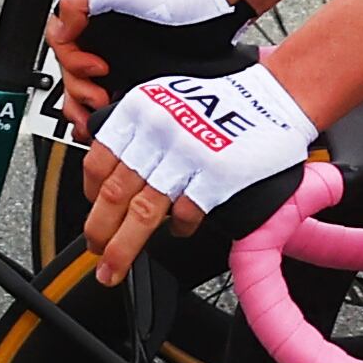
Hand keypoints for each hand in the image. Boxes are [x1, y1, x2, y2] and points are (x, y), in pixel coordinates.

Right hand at [48, 0, 234, 130]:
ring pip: (79, 86)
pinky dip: (95, 111)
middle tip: (100, 97)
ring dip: (82, 105)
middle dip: (80, 88)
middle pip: (67, 68)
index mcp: (85, 7)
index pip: (59, 41)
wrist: (209, 9)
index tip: (98, 69)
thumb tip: (61, 31)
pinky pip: (99, 94)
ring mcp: (109, 51)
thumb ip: (80, 0)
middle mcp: (94, 30)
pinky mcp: (125, 70)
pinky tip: (100, 119)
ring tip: (97, 113)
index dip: (72, 60)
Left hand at [81, 63, 315, 283]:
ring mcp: (187, 156)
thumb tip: (114, 170)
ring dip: (123, 247)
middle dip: (98, 231)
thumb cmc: (223, 101)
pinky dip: (177, 228)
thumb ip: (139, 130)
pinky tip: (177, 231)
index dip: (89, 195)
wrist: (274, 95)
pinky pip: (185, 213)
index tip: (92, 210)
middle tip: (95, 252)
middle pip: (114, 194)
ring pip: (142, 213)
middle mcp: (158, 132)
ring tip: (114, 266)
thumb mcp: (166, 99)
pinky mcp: (216, 176)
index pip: (98, 162)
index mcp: (140, 111)